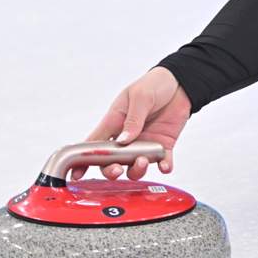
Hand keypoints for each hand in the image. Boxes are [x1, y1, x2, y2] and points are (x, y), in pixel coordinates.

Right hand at [72, 66, 191, 181]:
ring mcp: (144, 143)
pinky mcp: (162, 145)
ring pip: (134, 166)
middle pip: (112, 161)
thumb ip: (132, 119)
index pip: (95, 143)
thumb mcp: (140, 96)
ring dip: (137, 169)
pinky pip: (162, 162)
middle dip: (111, 170)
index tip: (77, 174)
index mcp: (115, 121)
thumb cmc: (154, 84)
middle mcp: (127, 136)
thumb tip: (123, 140)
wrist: (180, 83)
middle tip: (118, 169)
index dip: (83, 160)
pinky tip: (165, 165)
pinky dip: (163, 166)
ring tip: (143, 161)